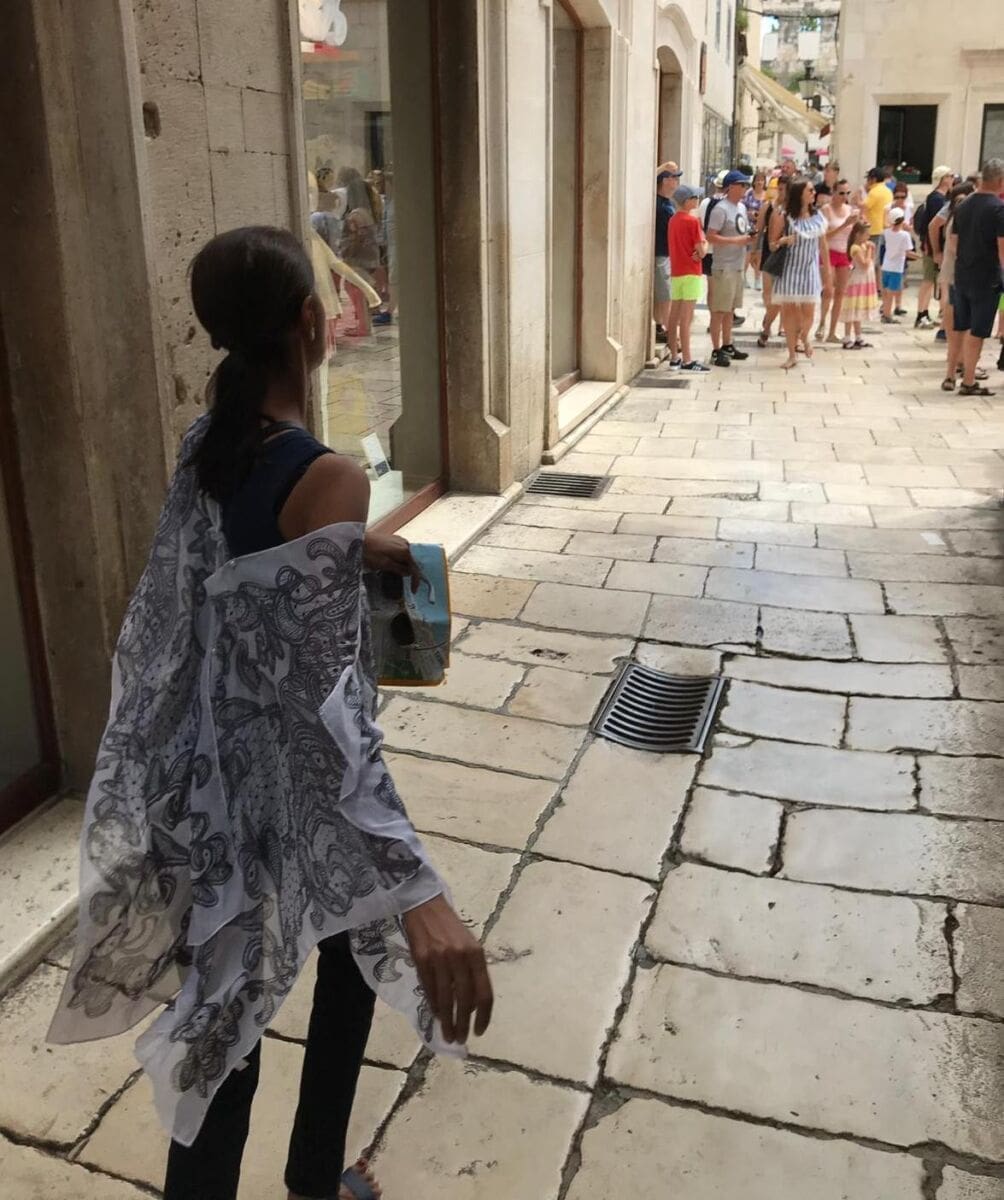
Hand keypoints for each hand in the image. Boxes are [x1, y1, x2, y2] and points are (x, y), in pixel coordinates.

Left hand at [364, 531, 420, 590]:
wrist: (357, 540)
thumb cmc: (369, 553)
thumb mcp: (384, 565)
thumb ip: (398, 569)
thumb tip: (408, 573)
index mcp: (404, 551)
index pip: (414, 568)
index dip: (415, 581)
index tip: (413, 590)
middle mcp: (405, 544)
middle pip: (412, 562)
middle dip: (411, 573)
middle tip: (408, 584)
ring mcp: (399, 540)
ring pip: (406, 556)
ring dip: (405, 566)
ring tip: (400, 575)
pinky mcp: (393, 539)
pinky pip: (401, 551)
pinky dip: (400, 559)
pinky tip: (394, 564)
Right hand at [403, 895, 493, 1043]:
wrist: (425, 905)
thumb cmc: (450, 928)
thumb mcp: (468, 945)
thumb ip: (472, 972)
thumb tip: (471, 1006)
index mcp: (476, 954)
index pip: (484, 992)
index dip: (484, 1016)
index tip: (480, 1032)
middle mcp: (460, 957)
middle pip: (465, 1000)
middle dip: (462, 1024)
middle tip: (460, 1040)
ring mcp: (439, 958)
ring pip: (446, 999)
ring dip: (447, 1021)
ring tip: (448, 1035)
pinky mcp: (421, 959)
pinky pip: (429, 990)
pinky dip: (433, 1006)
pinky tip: (436, 1015)